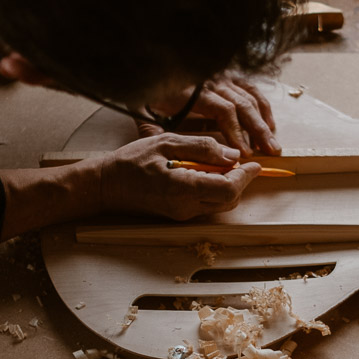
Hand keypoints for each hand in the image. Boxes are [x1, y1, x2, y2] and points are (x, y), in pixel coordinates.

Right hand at [99, 134, 260, 219]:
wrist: (105, 186)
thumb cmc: (131, 161)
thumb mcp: (166, 142)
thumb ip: (201, 147)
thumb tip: (232, 154)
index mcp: (183, 189)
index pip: (229, 189)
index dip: (246, 176)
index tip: (253, 163)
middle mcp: (186, 207)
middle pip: (230, 199)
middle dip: (239, 180)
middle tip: (235, 161)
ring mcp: (183, 215)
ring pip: (221, 204)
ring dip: (228, 186)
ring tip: (216, 165)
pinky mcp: (180, 215)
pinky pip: (208, 205)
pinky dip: (214, 190)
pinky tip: (203, 174)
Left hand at [137, 73, 279, 154]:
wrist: (150, 61)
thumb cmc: (148, 88)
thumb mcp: (144, 110)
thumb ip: (153, 132)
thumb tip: (167, 153)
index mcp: (194, 90)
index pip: (224, 111)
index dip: (236, 132)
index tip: (244, 153)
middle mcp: (212, 80)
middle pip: (243, 105)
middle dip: (259, 131)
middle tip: (271, 151)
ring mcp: (222, 75)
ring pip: (251, 98)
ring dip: (264, 122)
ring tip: (272, 144)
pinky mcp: (228, 74)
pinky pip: (251, 89)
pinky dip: (263, 107)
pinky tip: (269, 124)